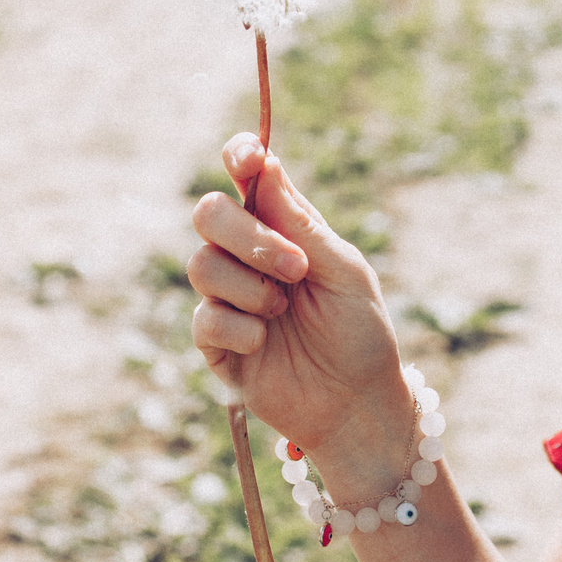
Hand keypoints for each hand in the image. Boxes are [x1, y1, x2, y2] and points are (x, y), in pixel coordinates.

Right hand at [188, 135, 413, 474]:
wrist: (358, 404)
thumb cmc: (360, 332)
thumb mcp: (340, 269)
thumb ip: (299, 223)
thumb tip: (264, 166)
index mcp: (282, 228)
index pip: (247, 177)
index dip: (239, 157)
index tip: (247, 159)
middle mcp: (247, 256)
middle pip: (209, 213)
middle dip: (247, 236)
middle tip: (295, 268)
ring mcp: (227, 297)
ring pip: (201, 264)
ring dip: (250, 287)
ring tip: (284, 312)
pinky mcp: (215, 342)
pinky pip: (205, 317)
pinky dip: (239, 327)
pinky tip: (265, 342)